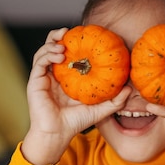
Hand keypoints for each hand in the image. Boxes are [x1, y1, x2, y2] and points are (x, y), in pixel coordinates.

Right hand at [22, 28, 131, 164]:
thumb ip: (115, 100)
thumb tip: (130, 88)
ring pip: (44, 52)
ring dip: (52, 44)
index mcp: (66, 77)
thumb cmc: (76, 122)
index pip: (67, 54)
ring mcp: (43, 77)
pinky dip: (47, 54)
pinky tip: (59, 55)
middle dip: (57, 35)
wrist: (58, 134)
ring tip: (63, 43)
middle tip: (68, 31)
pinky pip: (39, 62)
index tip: (84, 35)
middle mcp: (53, 74)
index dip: (73, 42)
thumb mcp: (100, 109)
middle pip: (52, 48)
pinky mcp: (35, 81)